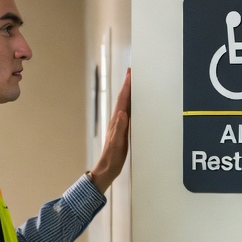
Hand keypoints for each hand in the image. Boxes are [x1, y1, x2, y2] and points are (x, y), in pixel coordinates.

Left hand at [88, 68, 131, 191]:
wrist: (107, 168)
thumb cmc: (112, 158)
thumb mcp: (117, 144)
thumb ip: (119, 129)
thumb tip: (122, 113)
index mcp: (116, 122)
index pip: (122, 100)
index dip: (127, 87)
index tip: (130, 74)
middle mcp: (117, 121)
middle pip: (123, 99)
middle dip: (127, 85)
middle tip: (132, 72)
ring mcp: (119, 125)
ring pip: (125, 104)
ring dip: (129, 93)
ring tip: (133, 83)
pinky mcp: (122, 130)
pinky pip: (128, 113)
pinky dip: (131, 104)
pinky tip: (134, 105)